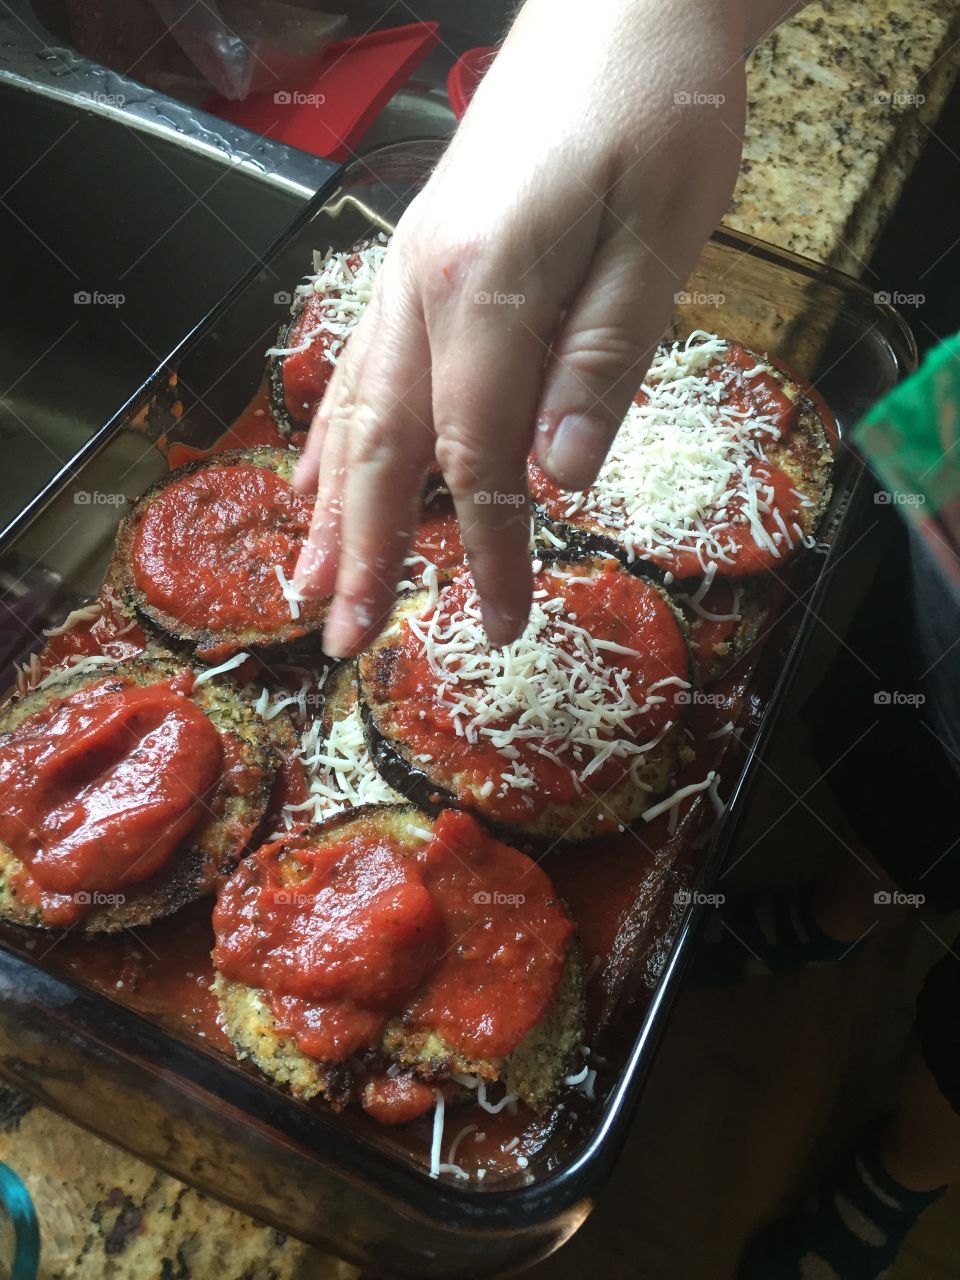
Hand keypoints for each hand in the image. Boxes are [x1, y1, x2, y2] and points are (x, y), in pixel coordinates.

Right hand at [293, 0, 747, 655]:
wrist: (623, 5)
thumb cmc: (655, 116)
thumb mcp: (660, 240)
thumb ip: (603, 360)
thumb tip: (563, 476)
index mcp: (484, 284)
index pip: (476, 452)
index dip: (487, 546)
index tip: (497, 619)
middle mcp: (420, 285)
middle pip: (385, 445)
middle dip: (367, 551)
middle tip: (346, 638)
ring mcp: (405, 271)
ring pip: (355, 410)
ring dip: (333, 506)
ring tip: (311, 582)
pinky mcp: (415, 262)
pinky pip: (360, 366)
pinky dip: (336, 436)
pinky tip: (320, 479)